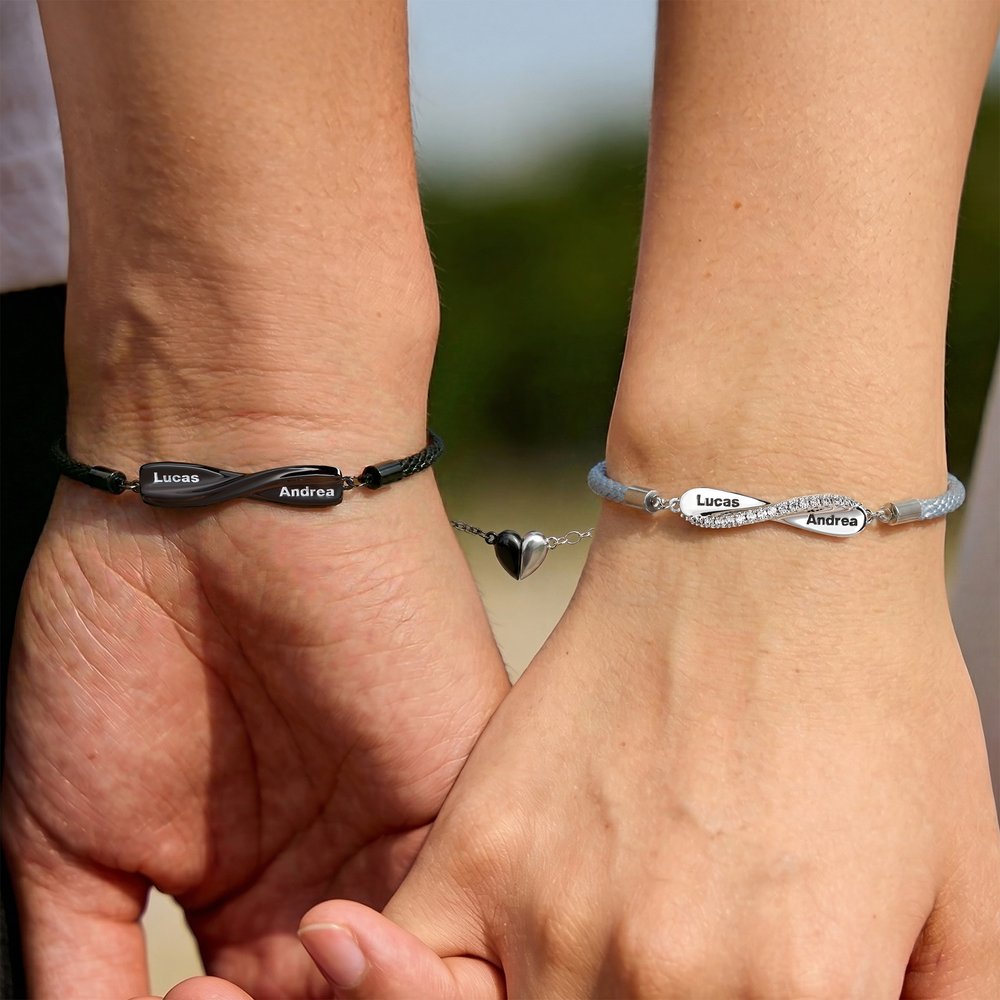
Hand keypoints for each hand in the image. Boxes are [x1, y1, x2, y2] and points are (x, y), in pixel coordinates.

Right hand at [2, 457, 507, 997]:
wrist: (215, 498)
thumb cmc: (123, 638)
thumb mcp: (72, 833)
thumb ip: (87, 967)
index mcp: (249, 888)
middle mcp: (335, 871)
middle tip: (223, 997)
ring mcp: (402, 836)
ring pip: (396, 979)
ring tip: (271, 973)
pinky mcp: (460, 793)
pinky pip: (452, 923)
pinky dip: (398, 969)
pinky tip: (324, 950)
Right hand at [286, 505, 999, 997]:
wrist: (758, 554)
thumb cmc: (864, 694)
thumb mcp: (968, 895)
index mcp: (802, 999)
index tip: (731, 996)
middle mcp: (665, 981)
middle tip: (668, 968)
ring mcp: (555, 914)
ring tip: (592, 958)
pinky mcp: (480, 845)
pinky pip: (403, 971)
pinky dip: (392, 991)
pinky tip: (432, 981)